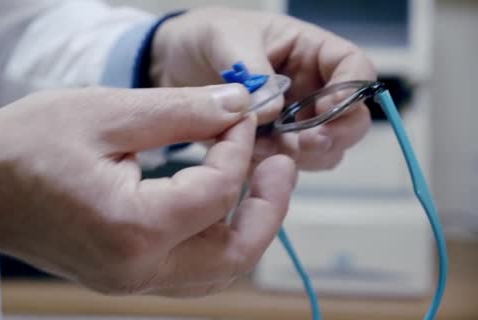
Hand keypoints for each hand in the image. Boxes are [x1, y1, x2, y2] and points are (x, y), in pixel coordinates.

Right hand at [0, 84, 296, 295]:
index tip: (240, 114)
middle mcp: (136, 270)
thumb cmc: (24, 144)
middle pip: (235, 253)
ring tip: (258, 179)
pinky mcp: (122, 276)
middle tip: (281, 162)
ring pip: (216, 268)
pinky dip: (215, 235)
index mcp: (132, 228)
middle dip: (269, 205)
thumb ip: (183, 111)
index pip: (218, 192)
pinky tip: (217, 198)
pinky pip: (188, 268)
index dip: (240, 147)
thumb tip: (239, 106)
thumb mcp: (108, 112)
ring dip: (247, 225)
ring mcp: (128, 281)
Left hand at [151, 7, 376, 169]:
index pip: (356, 70)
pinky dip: (271, 167)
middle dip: (331, 135)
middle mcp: (311, 90)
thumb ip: (252, 71)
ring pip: (323, 150)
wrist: (172, 63)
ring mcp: (294, 120)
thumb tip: (273, 110)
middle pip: (350, 121)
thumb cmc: (207, 37)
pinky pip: (286, 165)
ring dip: (298, 156)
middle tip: (300, 143)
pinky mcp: (272, 144)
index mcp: (311, 52)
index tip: (325, 109)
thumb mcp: (227, 39)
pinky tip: (245, 156)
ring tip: (258, 147)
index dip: (350, 93)